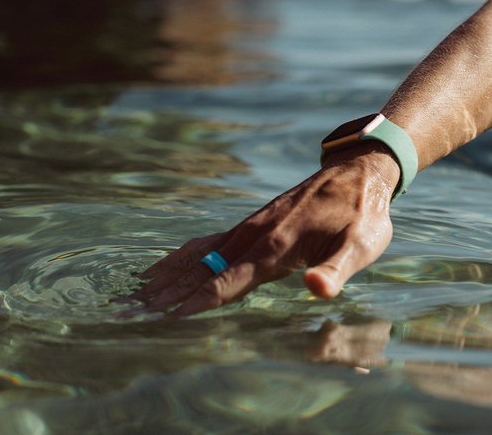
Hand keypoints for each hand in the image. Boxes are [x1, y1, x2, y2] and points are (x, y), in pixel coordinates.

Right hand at [132, 144, 400, 315]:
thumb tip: (316, 289)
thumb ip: (338, 269)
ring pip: (199, 254)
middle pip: (201, 270)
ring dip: (167, 274)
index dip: (196, 303)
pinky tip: (167, 263)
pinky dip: (182, 255)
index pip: (228, 283)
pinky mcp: (253, 222)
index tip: (163, 320)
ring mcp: (250, 227)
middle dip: (166, 292)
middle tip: (127, 310)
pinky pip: (209, 241)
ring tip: (134, 292)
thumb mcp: (361, 244)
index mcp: (276, 248)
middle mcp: (254, 237)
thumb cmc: (363, 214)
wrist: (358, 171)